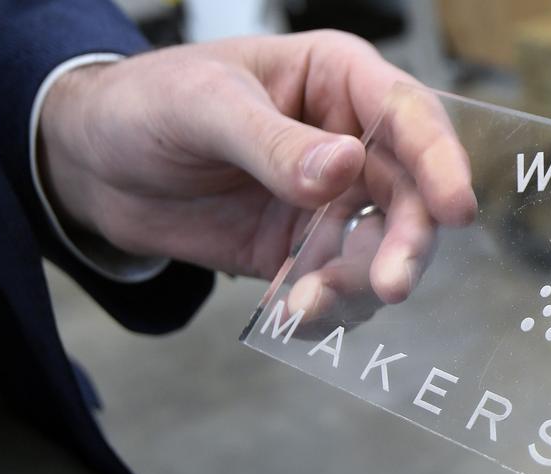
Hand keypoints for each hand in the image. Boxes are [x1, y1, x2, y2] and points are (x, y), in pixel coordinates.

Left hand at [38, 30, 476, 312]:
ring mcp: (333, 201)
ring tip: (307, 306)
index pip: (409, 116)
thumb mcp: (202, 107)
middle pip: (409, 196)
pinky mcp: (307, 250)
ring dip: (359, 286)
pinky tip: (290, 315)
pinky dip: (326, 308)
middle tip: (389, 285)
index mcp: (339, 81)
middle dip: (405, 245)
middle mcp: (351, 142)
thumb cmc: (148, 104)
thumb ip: (272, 141)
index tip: (455, 210)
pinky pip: (338, 285)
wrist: (94, 165)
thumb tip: (343, 167)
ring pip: (381, 250)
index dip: (440, 161)